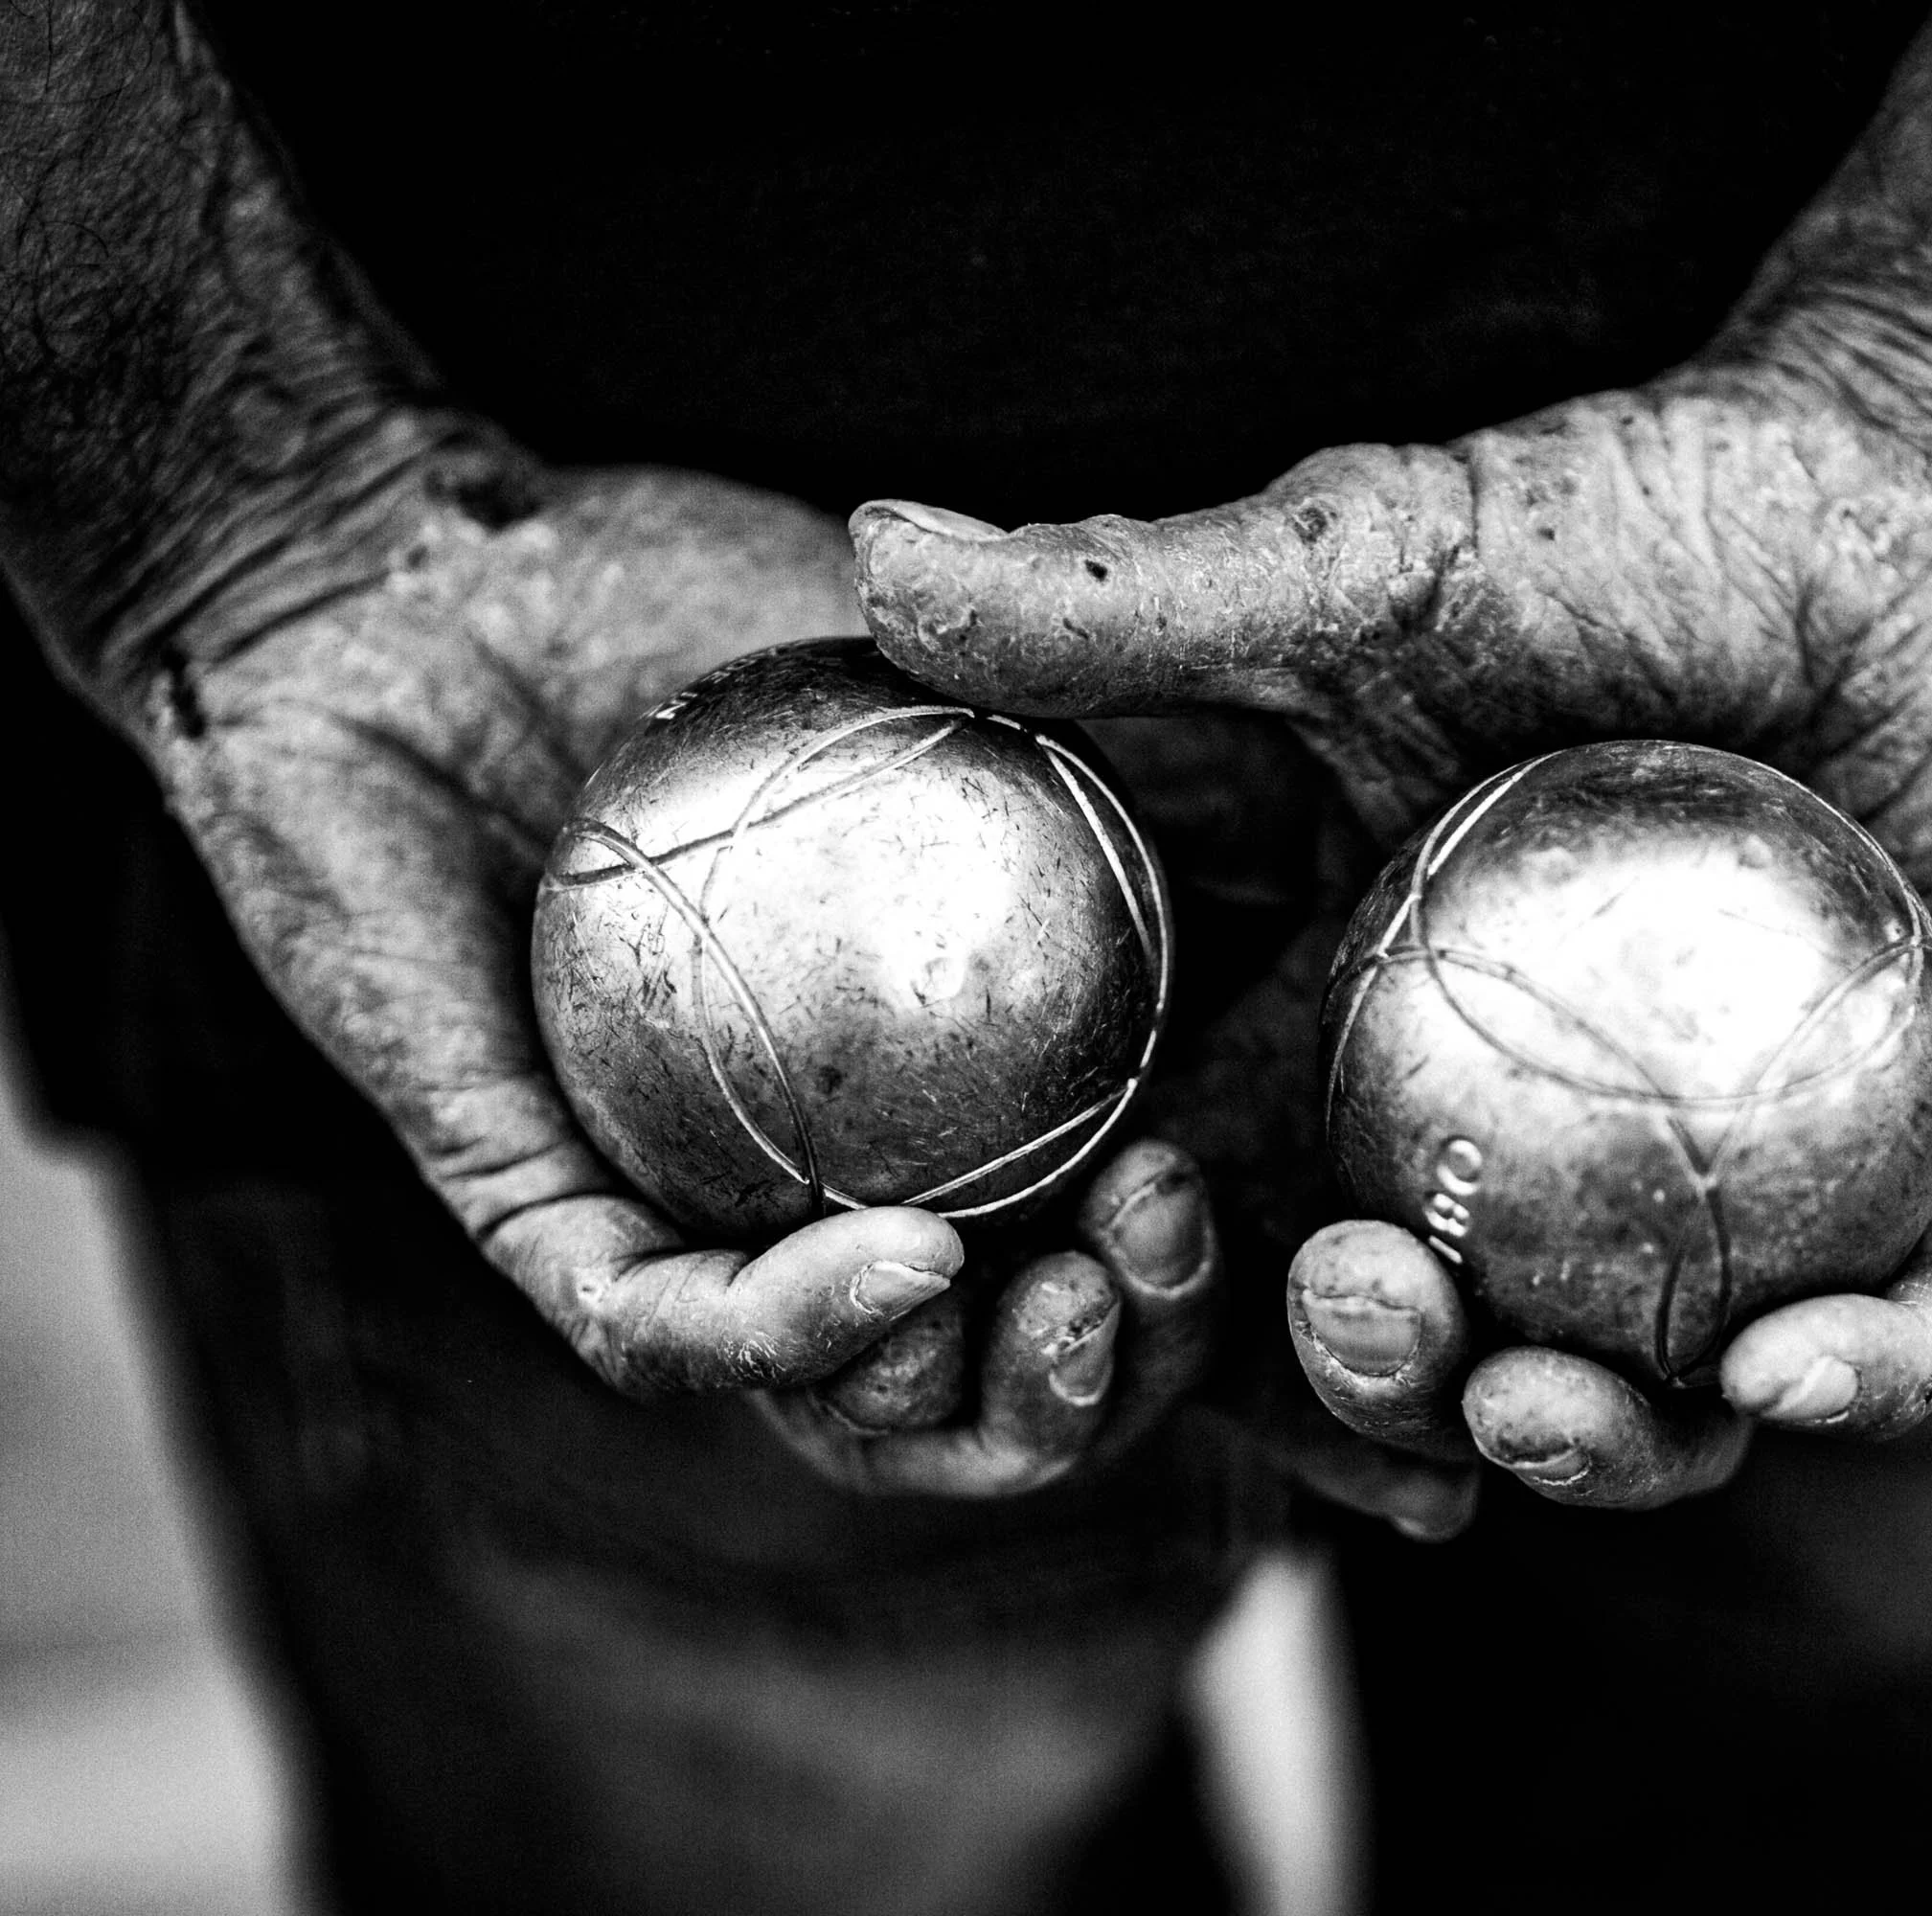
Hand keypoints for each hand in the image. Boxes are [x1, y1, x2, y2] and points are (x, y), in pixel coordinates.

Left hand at [137, 454, 1217, 1492]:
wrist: (433, 563)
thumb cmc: (685, 590)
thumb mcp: (956, 665)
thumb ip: (1122, 752)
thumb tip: (1337, 834)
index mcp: (941, 1093)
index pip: (1103, 1232)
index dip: (1207, 1268)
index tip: (1292, 1198)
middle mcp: (828, 1176)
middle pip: (1002, 1368)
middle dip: (1121, 1374)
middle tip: (1164, 1255)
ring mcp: (688, 1204)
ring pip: (851, 1404)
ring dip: (992, 1400)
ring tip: (1076, 1300)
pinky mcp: (531, 1211)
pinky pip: (659, 1326)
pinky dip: (798, 1329)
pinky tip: (917, 1264)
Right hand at [849, 339, 1931, 1509]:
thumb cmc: (1641, 506)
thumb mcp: (1367, 563)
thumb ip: (1128, 602)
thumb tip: (863, 559)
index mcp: (1389, 1023)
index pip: (1254, 1210)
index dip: (1186, 1308)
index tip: (1129, 1308)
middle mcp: (1547, 1122)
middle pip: (1440, 1336)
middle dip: (1375, 1392)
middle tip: (1374, 1322)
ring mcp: (1748, 1155)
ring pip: (1656, 1381)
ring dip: (1594, 1452)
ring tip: (1547, 1413)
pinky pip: (1922, 1314)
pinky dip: (1868, 1373)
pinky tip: (1803, 1378)